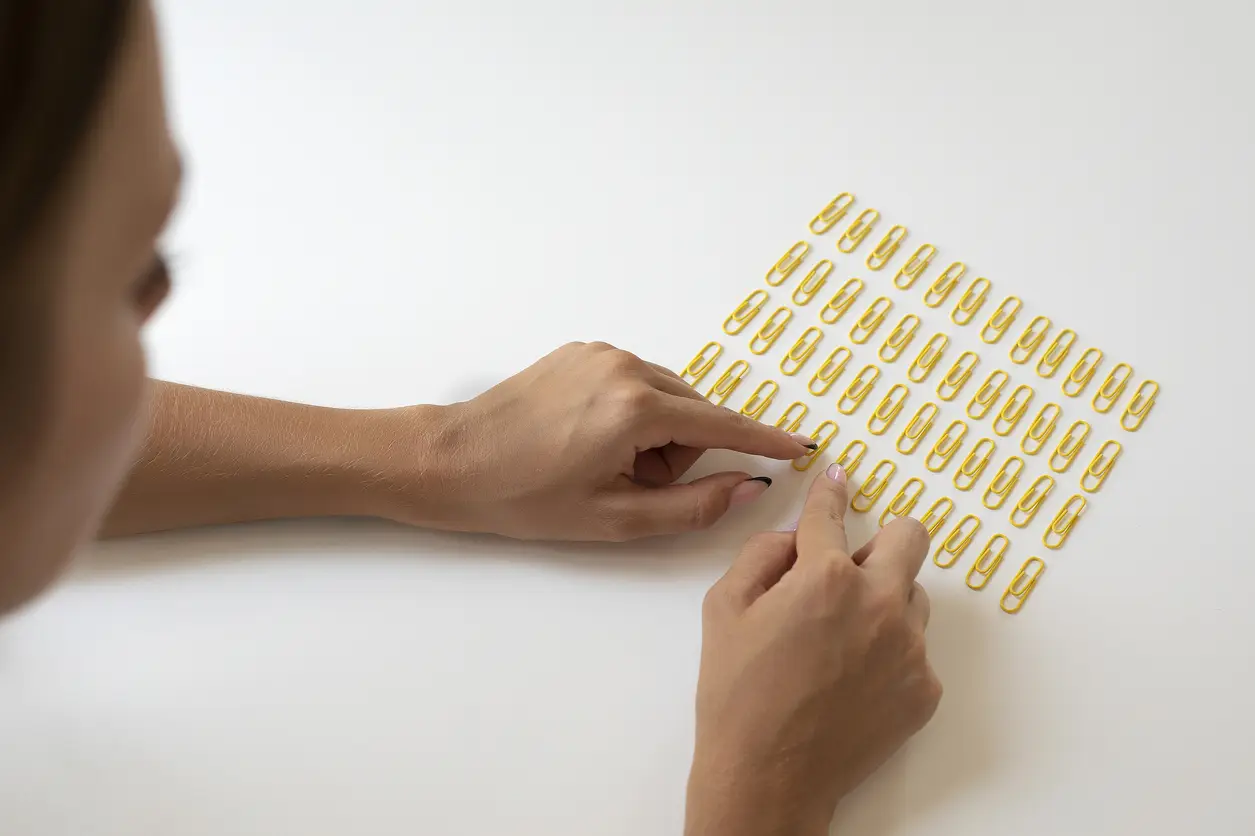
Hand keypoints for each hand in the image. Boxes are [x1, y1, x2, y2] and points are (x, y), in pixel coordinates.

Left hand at [376, 342, 814, 540]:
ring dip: (655, 435)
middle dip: (678, 454)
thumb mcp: (614, 519)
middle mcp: (625, 366)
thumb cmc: (525, 498)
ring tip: (604, 465)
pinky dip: (631, 414)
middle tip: (629, 486)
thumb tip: (748, 487)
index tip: (804, 444)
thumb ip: (691, 506)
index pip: (722, 425)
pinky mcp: (581, 350)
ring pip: (666, 397)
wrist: (450, 461)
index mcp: (635, 408)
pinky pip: (635, 382)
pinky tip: (589, 439)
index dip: (766, 439)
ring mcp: (601, 353)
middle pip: (694, 412)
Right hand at [685, 463, 941, 835]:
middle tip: (852, 566)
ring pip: (913, 596)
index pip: (831, 514)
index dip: (830, 491)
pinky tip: (851, 681)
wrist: (768, 778)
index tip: (838, 478)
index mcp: (825, 577)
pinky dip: (888, 654)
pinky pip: (915, 650)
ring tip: (840, 641)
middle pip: (910, 538)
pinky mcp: (924, 689)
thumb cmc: (736, 695)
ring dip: (884, 601)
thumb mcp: (723, 609)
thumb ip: (760, 555)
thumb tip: (793, 540)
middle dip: (884, 539)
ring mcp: (909, 649)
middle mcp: (879, 603)